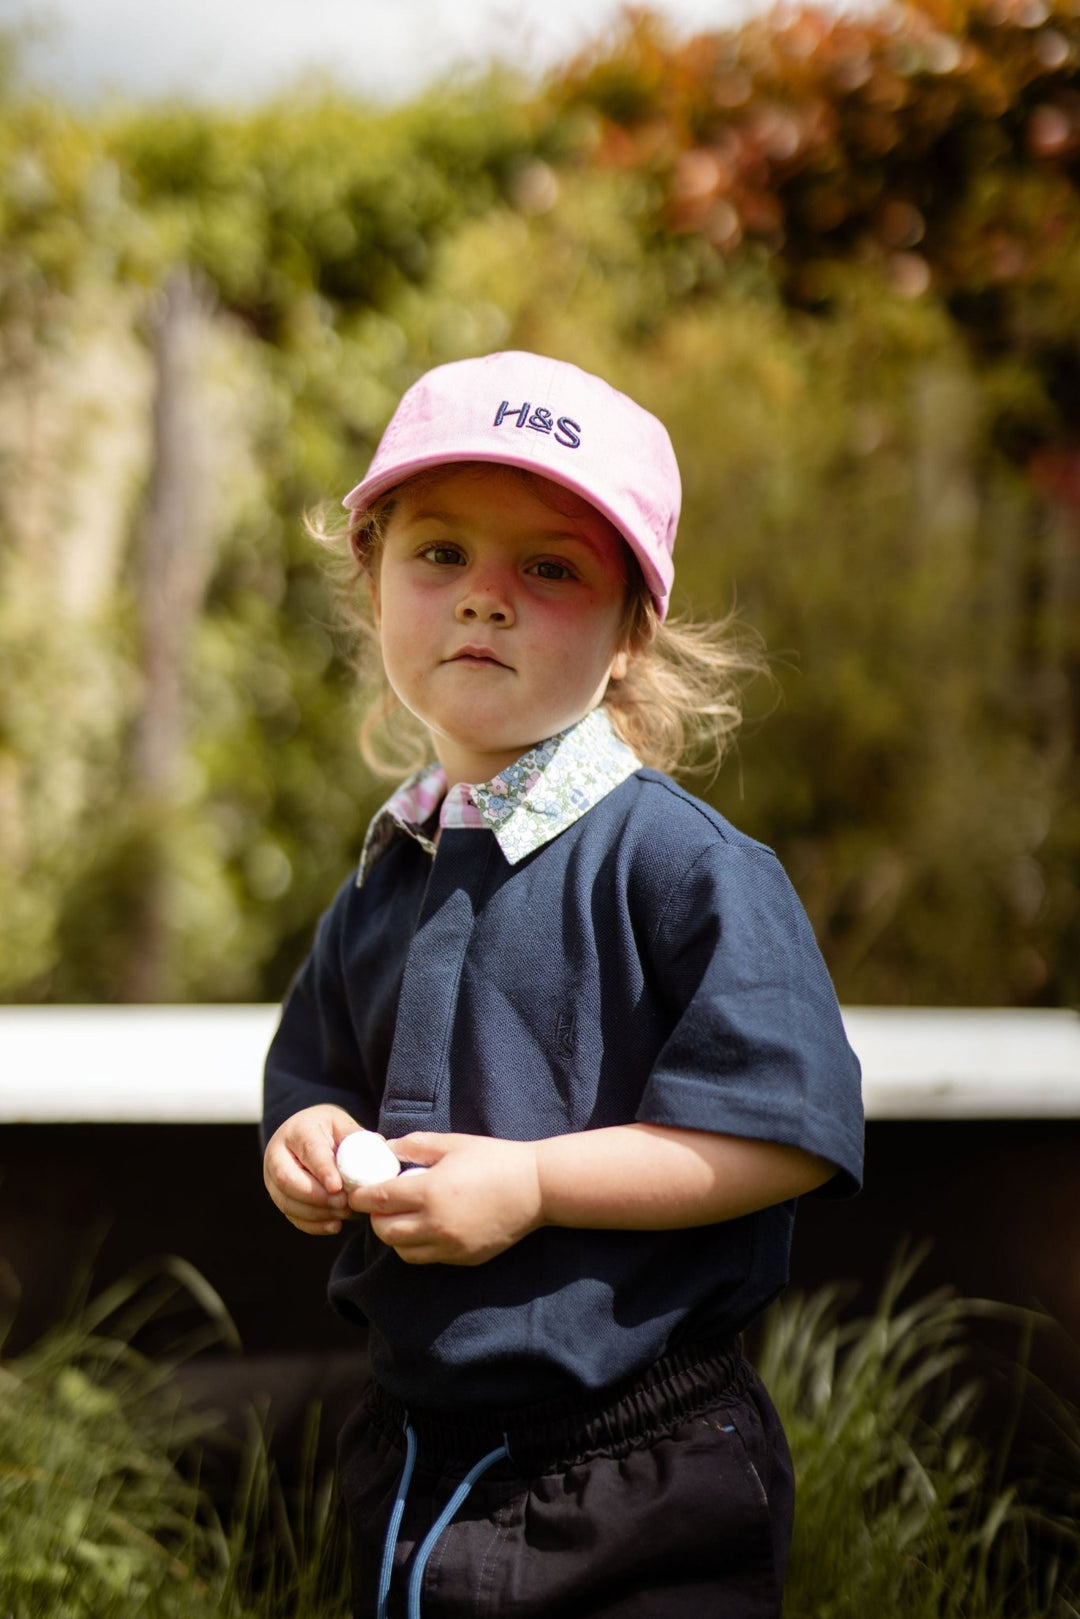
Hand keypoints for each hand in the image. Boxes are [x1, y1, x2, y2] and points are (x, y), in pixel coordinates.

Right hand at [263, 1104, 361, 1234]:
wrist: (307, 1134)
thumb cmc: (328, 1130)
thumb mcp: (342, 1124)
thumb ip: (358, 1138)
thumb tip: (380, 1152)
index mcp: (298, 1130)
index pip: (308, 1150)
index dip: (322, 1170)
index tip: (338, 1186)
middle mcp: (278, 1154)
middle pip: (288, 1180)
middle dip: (317, 1197)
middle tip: (344, 1203)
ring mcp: (272, 1178)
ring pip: (286, 1202)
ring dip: (316, 1213)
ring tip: (344, 1213)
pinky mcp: (278, 1196)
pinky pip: (291, 1216)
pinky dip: (313, 1225)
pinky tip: (335, 1225)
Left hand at [348, 1132, 542, 1265]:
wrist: (536, 1188)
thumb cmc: (495, 1159)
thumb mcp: (453, 1144)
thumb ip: (414, 1146)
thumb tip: (385, 1148)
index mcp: (430, 1192)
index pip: (379, 1200)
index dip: (362, 1197)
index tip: (357, 1193)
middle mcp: (436, 1224)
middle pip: (385, 1231)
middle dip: (376, 1218)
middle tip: (381, 1205)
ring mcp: (450, 1245)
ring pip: (403, 1251)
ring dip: (396, 1236)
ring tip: (404, 1217)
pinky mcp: (464, 1258)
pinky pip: (428, 1257)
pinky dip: (419, 1245)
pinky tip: (428, 1227)